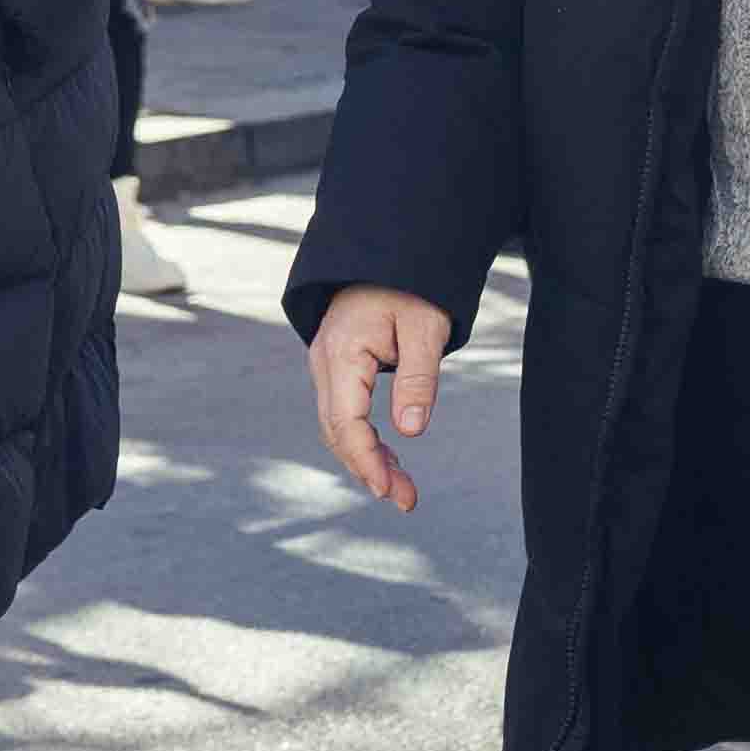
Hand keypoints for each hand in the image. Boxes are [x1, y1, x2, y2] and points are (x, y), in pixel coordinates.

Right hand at [306, 285, 454, 512]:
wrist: (386, 250)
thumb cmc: (411, 284)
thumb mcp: (425, 328)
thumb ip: (417, 379)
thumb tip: (410, 431)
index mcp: (342, 352)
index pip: (346, 422)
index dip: (366, 461)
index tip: (389, 490)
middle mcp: (324, 362)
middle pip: (337, 431)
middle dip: (369, 469)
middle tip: (407, 500)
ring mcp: (326, 365)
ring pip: (338, 426)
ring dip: (367, 459)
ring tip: (402, 489)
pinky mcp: (337, 367)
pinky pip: (343, 412)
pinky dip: (363, 439)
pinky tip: (388, 458)